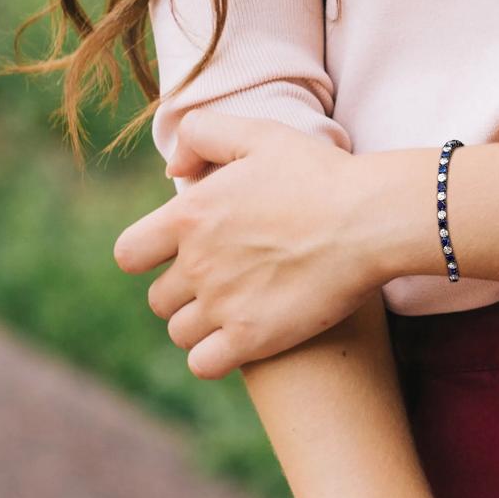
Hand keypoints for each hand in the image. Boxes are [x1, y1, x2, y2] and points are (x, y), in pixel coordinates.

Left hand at [113, 110, 379, 377]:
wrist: (369, 220)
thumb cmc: (320, 175)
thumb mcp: (259, 134)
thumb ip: (202, 136)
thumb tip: (172, 169)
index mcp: (189, 216)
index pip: (129, 254)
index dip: (149, 257)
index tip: (179, 255)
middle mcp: (197, 263)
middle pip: (159, 299)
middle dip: (184, 293)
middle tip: (223, 282)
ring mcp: (223, 304)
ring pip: (180, 332)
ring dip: (200, 325)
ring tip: (234, 311)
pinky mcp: (253, 338)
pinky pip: (204, 363)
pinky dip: (213, 357)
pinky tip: (239, 341)